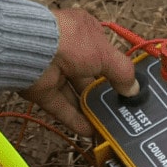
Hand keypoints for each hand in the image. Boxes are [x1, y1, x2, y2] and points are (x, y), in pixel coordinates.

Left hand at [23, 8, 138, 137]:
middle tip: (122, 111)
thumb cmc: (70, 41)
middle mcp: (70, 51)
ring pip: (77, 95)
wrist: (32, 50)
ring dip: (92, 110)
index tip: (129, 87)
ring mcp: (55, 71)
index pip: (104, 52)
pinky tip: (90, 132)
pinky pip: (63, 108)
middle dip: (105, 94)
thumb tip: (134, 89)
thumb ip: (122, 72)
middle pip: (91, 76)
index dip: (116, 69)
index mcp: (85, 33)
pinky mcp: (44, 90)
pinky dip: (75, 120)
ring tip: (109, 126)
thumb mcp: (105, 53)